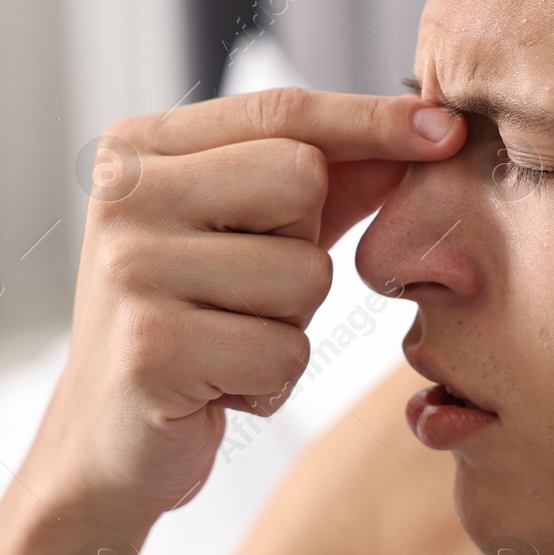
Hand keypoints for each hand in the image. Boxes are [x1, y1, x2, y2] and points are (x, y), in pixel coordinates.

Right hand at [30, 87, 463, 526]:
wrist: (107, 441)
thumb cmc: (191, 326)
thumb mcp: (252, 239)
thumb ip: (328, 182)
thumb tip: (425, 132)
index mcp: (139, 152)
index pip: (280, 113)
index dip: (369, 119)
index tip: (445, 128)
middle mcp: (124, 197)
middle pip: (300, 178)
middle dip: (305, 245)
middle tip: (245, 294)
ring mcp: (131, 269)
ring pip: (304, 273)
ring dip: (289, 324)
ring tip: (228, 343)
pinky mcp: (151, 347)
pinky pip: (285, 350)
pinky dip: (272, 381)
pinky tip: (220, 388)